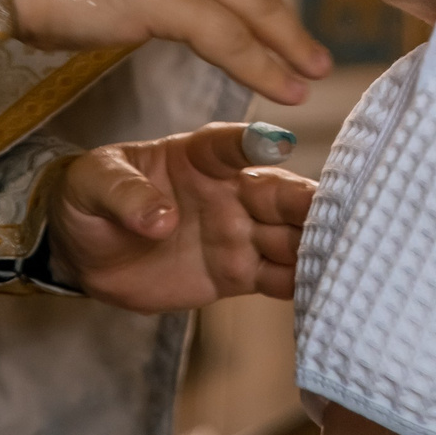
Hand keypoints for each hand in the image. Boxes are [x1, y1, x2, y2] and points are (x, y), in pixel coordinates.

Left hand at [46, 123, 316, 312]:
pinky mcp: (237, 274)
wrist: (85, 251)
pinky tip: (331, 290)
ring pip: (290, 237)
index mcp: (200, 155)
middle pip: (280, 194)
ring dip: (318, 246)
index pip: (233, 145)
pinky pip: (279, 278)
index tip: (279, 147)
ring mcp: (240, 232)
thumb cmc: (91, 197)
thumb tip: (160, 219)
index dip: (256, 144)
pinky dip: (304, 284)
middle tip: (342, 214)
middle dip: (311, 203)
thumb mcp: (93, 182)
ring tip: (351, 258)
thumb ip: (125, 194)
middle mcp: (232, 190)